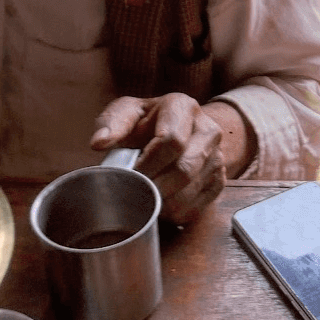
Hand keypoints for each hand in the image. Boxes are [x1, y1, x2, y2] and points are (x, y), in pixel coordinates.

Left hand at [90, 94, 228, 223]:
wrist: (179, 130)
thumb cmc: (148, 122)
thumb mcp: (127, 113)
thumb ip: (112, 124)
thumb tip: (99, 142)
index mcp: (184, 107)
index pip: (172, 140)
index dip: (147, 164)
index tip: (129, 174)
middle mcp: (208, 130)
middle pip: (184, 170)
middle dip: (154, 187)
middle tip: (133, 192)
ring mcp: (217, 157)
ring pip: (190, 192)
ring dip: (162, 202)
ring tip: (144, 197)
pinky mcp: (219, 180)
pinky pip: (197, 207)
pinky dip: (174, 212)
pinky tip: (161, 202)